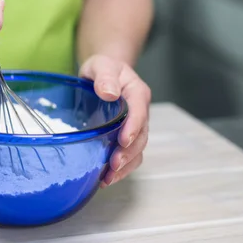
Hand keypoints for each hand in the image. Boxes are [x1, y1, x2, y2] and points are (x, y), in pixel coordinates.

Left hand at [79, 54, 150, 187]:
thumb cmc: (103, 69)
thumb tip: (109, 92)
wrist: (103, 74)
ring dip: (125, 165)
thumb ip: (105, 76)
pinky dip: (121, 169)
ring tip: (108, 178)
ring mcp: (134, 126)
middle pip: (141, 135)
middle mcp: (140, 111)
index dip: (133, 127)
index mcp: (137, 92)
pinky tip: (106, 178)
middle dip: (129, 152)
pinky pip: (129, 155)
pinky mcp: (126, 136)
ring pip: (137, 149)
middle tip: (113, 165)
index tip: (123, 140)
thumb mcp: (101, 65)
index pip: (139, 111)